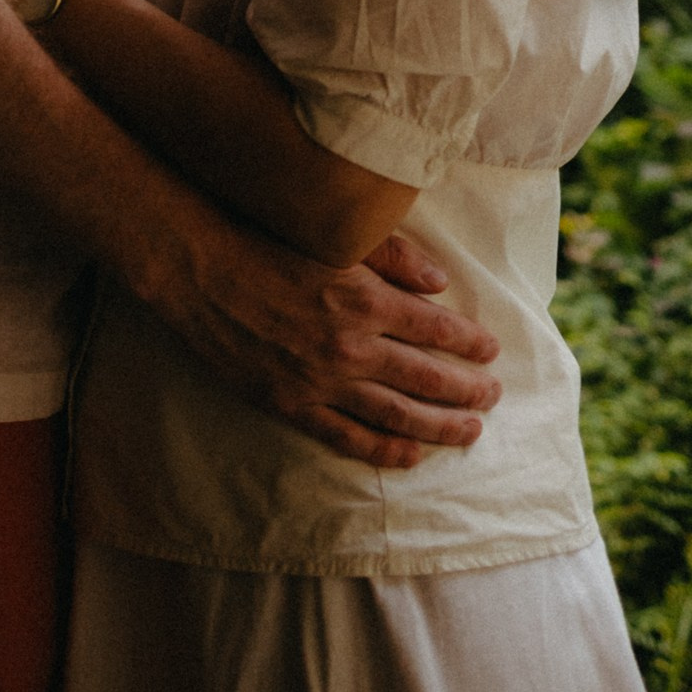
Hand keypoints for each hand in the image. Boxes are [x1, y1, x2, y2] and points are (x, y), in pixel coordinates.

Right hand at [156, 218, 501, 469]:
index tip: (491, 350)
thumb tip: (442, 283)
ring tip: (470, 432)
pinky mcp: (292, 404)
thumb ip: (394, 257)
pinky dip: (383, 450)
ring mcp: (320, 382)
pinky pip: (347, 437)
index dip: (470, 344)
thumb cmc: (266, 239)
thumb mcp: (335, 236)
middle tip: (493, 396)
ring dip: (439, 427)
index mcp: (365, 300)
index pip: (437, 331)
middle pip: (426, 378)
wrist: (198, 270)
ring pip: (397, 415)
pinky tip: (411, 456)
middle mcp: (349, 347)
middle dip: (467, 390)